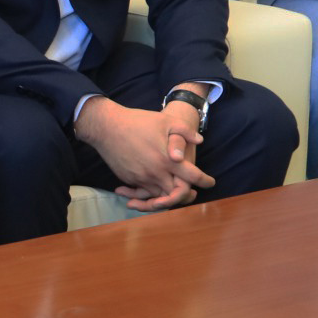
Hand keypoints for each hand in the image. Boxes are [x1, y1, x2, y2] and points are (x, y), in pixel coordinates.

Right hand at [76, 96, 215, 212]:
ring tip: (174, 193)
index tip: (210, 182)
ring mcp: (140, 178)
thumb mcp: (166, 121)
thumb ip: (185, 131)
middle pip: (176, 194)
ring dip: (168, 196)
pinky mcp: (128, 178)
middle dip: (186, 195)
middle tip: (193, 193)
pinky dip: (151, 193)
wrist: (107, 127)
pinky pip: (143, 191)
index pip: (192, 177)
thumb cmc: (138, 121)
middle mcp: (155, 173)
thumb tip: (199, 141)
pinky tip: (154, 188)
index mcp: (167, 160)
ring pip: (159, 196)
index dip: (205, 181)